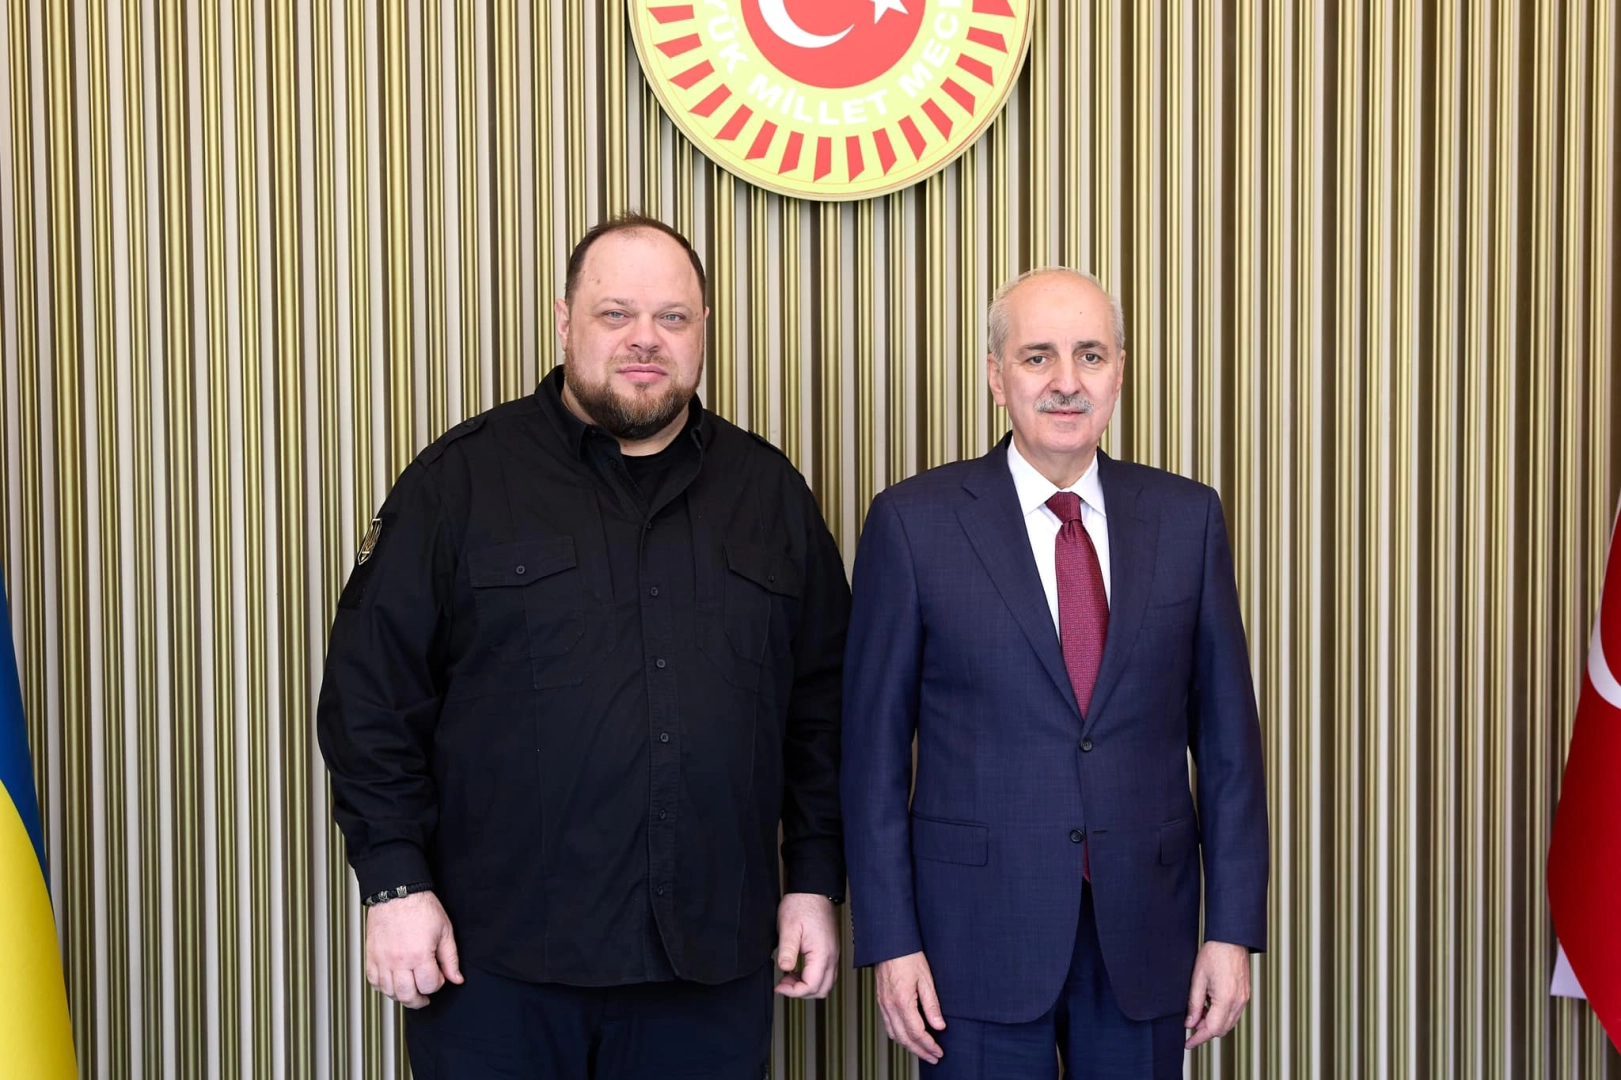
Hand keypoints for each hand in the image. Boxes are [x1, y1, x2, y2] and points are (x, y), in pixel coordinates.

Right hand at [364, 891, 463, 1008]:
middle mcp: (398, 960)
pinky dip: (383, 987)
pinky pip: (374, 981)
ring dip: (401, 996)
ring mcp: (382, 960)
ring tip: (410, 990)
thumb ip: (450, 958)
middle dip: (419, 1000)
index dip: (438, 984)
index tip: (439, 976)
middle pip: (407, 995)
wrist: (398, 892)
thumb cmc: (421, 907)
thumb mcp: (444, 931)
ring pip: (389, 992)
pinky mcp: (371, 956)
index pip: (429, 985)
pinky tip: (392, 983)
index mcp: (419, 954)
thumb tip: (456, 978)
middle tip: (424, 997)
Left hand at [774, 893, 838, 998]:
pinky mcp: (830, 951)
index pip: (812, 986)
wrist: (813, 891)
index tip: (779, 986)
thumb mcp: (788, 927)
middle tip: (783, 984)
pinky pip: (826, 974)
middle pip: (822, 990)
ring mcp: (833, 954)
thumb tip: (785, 969)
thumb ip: (787, 950)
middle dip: (801, 992)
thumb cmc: (801, 905)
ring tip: (789, 977)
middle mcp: (831, 956)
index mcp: (822, 952)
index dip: (793, 991)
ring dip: (807, 986)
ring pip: (826, 984)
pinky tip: (797, 970)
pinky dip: (812, 978)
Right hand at [875, 951, 946, 1064]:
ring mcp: (883, 1004)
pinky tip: (907, 1036)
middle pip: (905, 1038)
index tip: (939, 1051)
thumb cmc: (908, 956)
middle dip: (920, 1051)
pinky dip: (898, 1036)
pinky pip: (888, 1025)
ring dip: (909, 1046)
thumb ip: (932, 1005)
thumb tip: (939, 1026)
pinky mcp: (881, 1001)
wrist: (889, 943)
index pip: (917, 1032)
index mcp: (902, 1001)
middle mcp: (890, 1006)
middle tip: (933, 1057)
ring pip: (894, 1034)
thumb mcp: (926, 979)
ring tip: (922, 1051)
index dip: (929, 1045)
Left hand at [1184, 941, 1250, 1047]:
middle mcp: (1238, 1002)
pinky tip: (1209, 1006)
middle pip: (1222, 1030)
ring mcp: (1243, 999)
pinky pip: (1233, 1013)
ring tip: (1197, 1013)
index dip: (1198, 1039)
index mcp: (1226, 999)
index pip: (1212, 1029)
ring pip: (1228, 1023)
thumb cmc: (1214, 953)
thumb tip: (1190, 1023)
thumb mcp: (1197, 979)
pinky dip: (1221, 1015)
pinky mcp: (1244, 994)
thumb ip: (1194, 1003)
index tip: (1188, 1044)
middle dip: (1205, 1031)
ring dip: (1213, 1023)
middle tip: (1190, 1024)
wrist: (1231, 939)